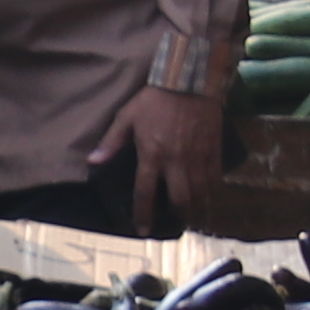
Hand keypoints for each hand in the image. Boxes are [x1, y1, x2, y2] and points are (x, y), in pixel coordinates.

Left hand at [119, 84, 230, 231]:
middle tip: (173, 219)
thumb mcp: (127, 116)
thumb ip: (112, 141)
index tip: (143, 229)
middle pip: (180, 200)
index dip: (143, 214)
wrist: (188, 79)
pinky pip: (215, 177)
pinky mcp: (214, 149)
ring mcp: (197, 157)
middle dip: (177, 215)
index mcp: (152, 155)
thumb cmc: (155, 98)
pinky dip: (212, 189)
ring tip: (191, 209)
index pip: (145, 193)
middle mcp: (175, 162)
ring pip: (200, 193)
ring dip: (195, 205)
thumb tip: (93, 161)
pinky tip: (207, 192)